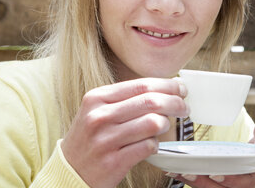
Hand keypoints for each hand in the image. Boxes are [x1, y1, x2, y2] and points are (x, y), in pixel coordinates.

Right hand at [61, 78, 188, 187]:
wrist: (70, 170)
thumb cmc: (89, 138)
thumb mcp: (98, 110)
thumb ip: (125, 99)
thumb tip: (162, 89)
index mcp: (97, 98)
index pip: (141, 84)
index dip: (166, 85)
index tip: (180, 88)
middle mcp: (100, 116)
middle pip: (150, 101)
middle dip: (175, 102)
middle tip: (184, 107)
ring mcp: (106, 140)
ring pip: (153, 123)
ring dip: (166, 124)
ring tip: (165, 126)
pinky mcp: (114, 162)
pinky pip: (148, 147)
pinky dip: (156, 144)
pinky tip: (152, 143)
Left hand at [170, 123, 254, 187]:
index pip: (243, 183)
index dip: (229, 180)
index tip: (215, 174)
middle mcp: (241, 187)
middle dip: (202, 182)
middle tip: (186, 171)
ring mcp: (227, 187)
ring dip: (191, 180)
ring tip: (175, 170)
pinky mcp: (215, 185)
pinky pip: (201, 184)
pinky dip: (188, 177)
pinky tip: (174, 170)